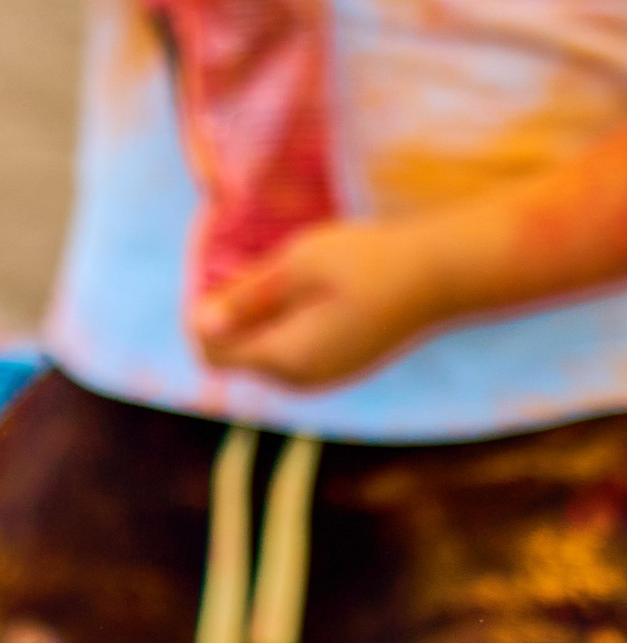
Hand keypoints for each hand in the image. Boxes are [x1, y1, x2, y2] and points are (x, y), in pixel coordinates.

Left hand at [191, 217, 456, 388]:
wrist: (443, 276)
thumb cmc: (366, 262)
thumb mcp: (295, 267)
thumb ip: (246, 298)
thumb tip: (199, 323)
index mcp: (285, 358)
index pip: (212, 352)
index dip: (201, 315)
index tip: (219, 272)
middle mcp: (302, 380)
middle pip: (236, 355)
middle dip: (228, 316)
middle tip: (251, 267)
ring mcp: (325, 376)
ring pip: (264, 352)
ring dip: (257, 317)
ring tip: (281, 273)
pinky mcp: (342, 365)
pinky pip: (292, 350)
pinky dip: (284, 322)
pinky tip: (306, 288)